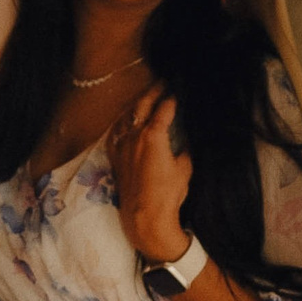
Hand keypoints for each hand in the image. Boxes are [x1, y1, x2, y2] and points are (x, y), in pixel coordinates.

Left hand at [106, 86, 193, 264]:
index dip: (172, 98)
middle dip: (153, 92)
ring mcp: (122, 146)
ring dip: (136, 105)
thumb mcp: (186, 168)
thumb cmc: (169, 193)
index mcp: (154, 135)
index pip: (164, 109)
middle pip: (142, 106)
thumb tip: (186, 141)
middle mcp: (134, 136)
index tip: (178, 90)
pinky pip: (116, 133)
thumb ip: (185, 149)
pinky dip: (122, 123)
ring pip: (126, 117)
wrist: (145, 217)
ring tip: (145, 99)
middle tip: (162, 83)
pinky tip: (124, 121)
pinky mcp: (115, 158)